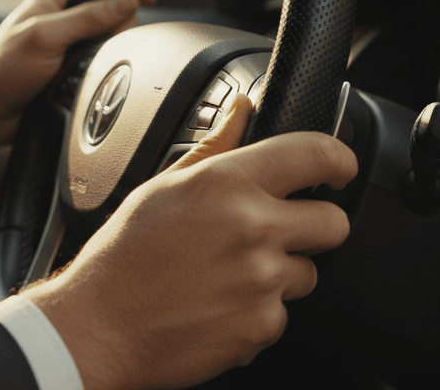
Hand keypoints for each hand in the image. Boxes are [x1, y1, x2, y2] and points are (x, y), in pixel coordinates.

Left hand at [0, 0, 155, 152]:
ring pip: (110, 35)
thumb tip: (126, 1)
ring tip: (89, 63)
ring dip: (110, 48)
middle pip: (111, 4)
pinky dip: (105, 68)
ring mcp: (70, 43)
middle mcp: (64, 17)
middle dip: (119, 20)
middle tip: (104, 39)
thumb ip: (87, 17)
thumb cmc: (1, 69)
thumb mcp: (45, 37)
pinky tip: (92, 77)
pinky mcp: (73, 68)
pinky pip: (102, 61)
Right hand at [24, 92, 357, 389]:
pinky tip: (218, 306)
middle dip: (316, 226)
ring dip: (279, 276)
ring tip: (227, 276)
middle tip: (279, 233)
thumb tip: (244, 110)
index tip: (340, 168)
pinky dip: (256, 314)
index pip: (315, 154)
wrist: (99, 329)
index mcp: (227, 183)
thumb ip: (215, 147)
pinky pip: (281, 315)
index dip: (340, 159)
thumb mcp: (163, 186)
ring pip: (306, 273)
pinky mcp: (262, 326)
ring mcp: (262, 281)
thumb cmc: (123, 257)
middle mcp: (253, 227)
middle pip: (334, 222)